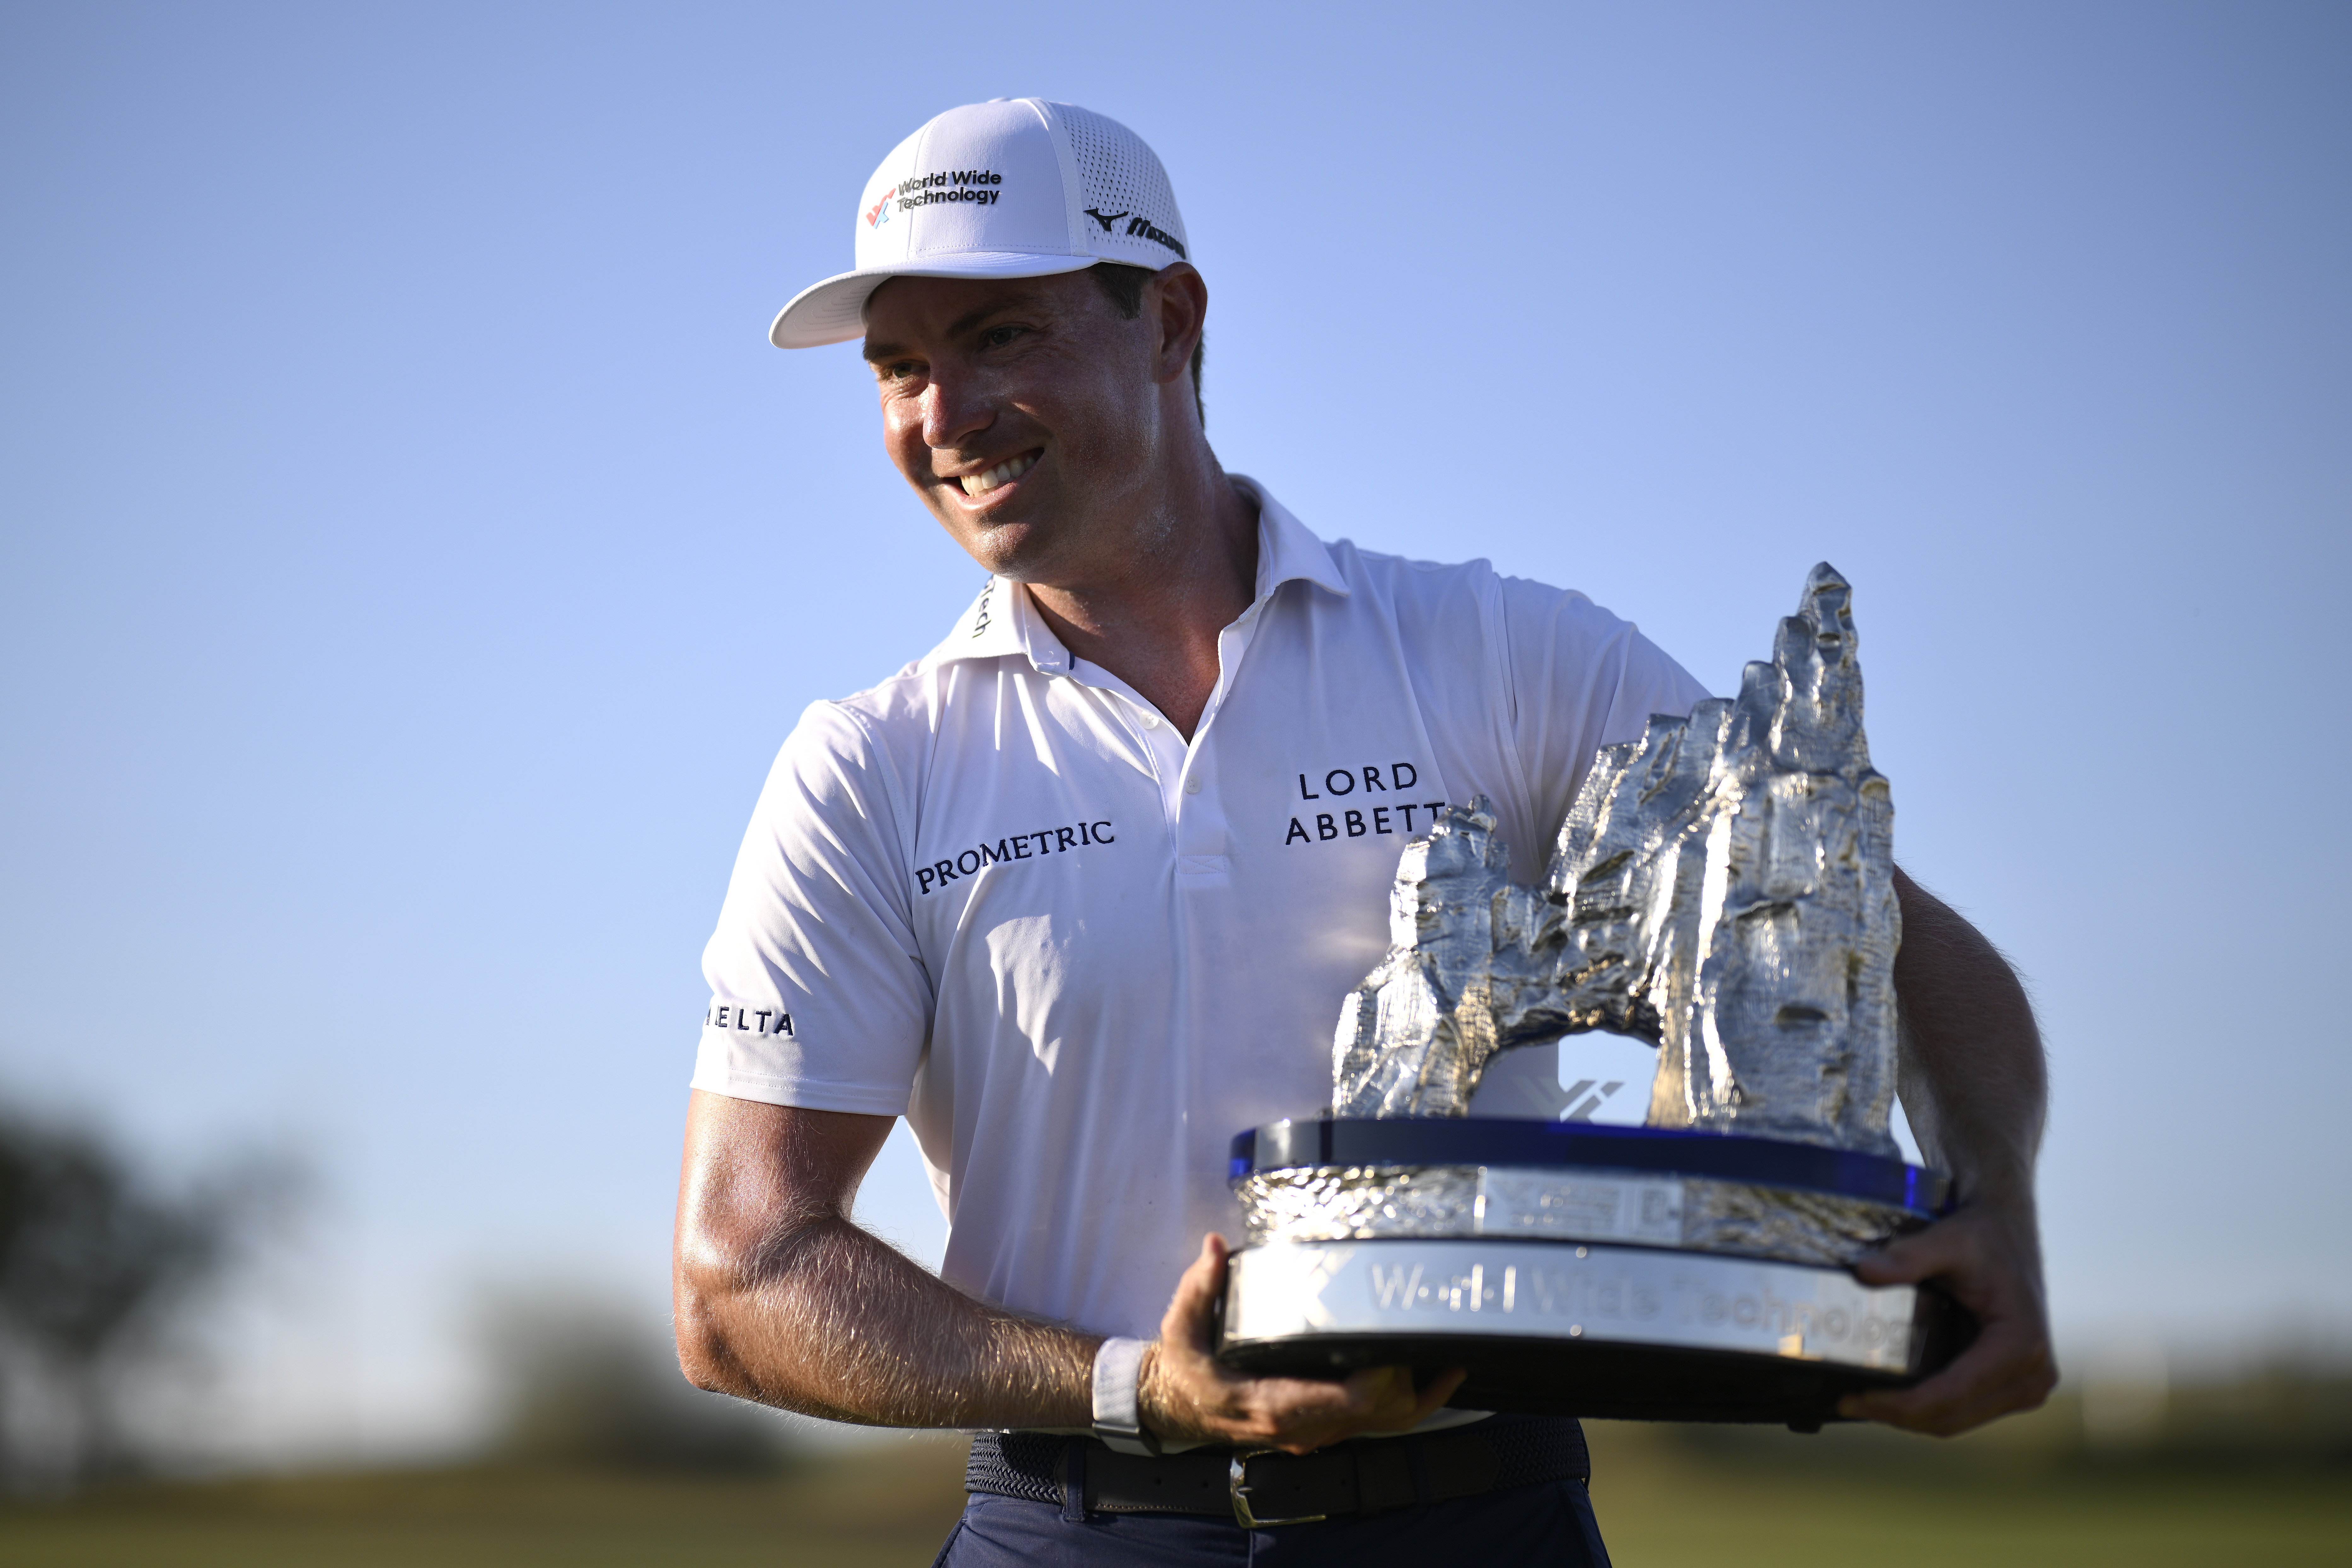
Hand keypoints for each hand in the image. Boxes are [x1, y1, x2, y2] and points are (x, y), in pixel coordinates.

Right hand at [1138, 1234, 1465, 1454]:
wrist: (1179, 1405)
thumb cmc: (1187, 1367)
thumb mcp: (1181, 1326)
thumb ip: (1200, 1287)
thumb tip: (1214, 1248)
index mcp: (1273, 1403)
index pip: (1347, 1402)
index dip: (1381, 1377)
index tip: (1393, 1338)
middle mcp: (1303, 1427)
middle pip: (1379, 1413)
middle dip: (1406, 1374)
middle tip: (1416, 1326)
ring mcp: (1317, 1432)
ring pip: (1388, 1423)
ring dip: (1420, 1390)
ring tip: (1447, 1349)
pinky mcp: (1325, 1427)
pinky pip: (1381, 1423)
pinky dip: (1417, 1403)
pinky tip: (1442, 1378)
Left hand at [1838, 1197, 2056, 1434]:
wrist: (2009, 1234)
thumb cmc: (1982, 1237)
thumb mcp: (1947, 1240)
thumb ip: (1908, 1256)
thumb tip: (1865, 1272)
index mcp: (2021, 1345)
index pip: (1953, 1393)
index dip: (1901, 1405)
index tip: (1856, 1398)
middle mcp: (2033, 1374)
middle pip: (1953, 1416)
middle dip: (1898, 1416)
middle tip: (1846, 1401)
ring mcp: (2027, 1385)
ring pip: (1957, 1420)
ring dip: (1910, 1417)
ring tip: (1861, 1399)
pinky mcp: (2013, 1387)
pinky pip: (1964, 1409)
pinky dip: (1927, 1407)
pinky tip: (1890, 1393)